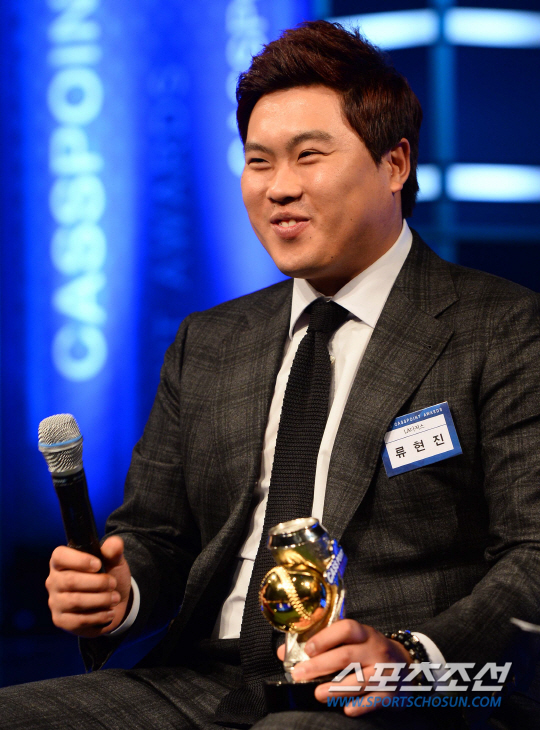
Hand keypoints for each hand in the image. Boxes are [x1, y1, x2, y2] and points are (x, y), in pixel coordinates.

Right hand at [46, 536, 131, 638]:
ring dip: (100, 600)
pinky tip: (110, 612)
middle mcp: (53, 581)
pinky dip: (98, 616)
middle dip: (97, 583)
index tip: (98, 565)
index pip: (60, 556)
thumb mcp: (114, 561)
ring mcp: (55, 601)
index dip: (79, 560)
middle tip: (113, 583)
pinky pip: (77, 620)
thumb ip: (113, 551)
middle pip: (70, 581)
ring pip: (75, 601)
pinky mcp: (60, 620)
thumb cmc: (108, 576)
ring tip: (115, 598)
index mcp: (62, 561)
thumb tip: (115, 543)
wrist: (113, 602)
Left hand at [277, 619, 411, 716]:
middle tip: (300, 675)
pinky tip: (346, 709)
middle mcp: (376, 649)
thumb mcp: (350, 641)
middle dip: (320, 666)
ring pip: (360, 679)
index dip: (325, 637)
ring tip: (317, 694)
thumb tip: (284, 653)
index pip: (346, 628)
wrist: (407, 664)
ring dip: (336, 688)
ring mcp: (386, 671)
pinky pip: (375, 700)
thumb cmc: (368, 651)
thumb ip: (320, 644)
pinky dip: (360, 705)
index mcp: (364, 633)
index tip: (308, 649)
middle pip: (347, 655)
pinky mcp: (392, 692)